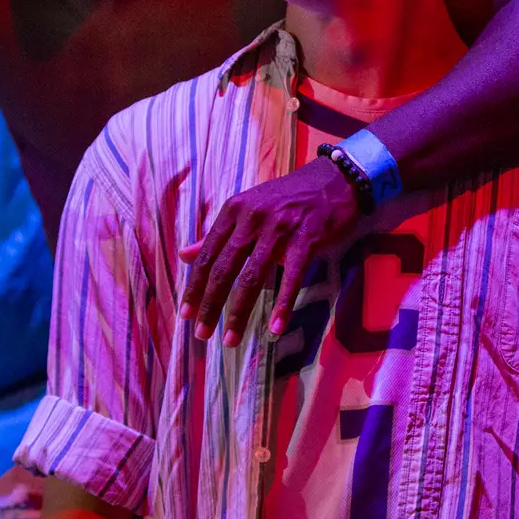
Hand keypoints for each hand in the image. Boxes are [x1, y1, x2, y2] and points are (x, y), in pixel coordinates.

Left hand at [178, 157, 359, 345]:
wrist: (335, 179)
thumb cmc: (288, 198)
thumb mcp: (249, 209)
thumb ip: (218, 235)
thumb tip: (184, 255)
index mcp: (234, 210)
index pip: (208, 254)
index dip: (195, 286)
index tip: (185, 313)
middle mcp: (252, 218)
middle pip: (225, 268)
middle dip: (210, 305)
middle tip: (201, 334)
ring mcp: (280, 228)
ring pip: (253, 277)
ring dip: (239, 312)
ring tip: (230, 339)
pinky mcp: (307, 238)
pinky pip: (292, 277)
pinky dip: (283, 304)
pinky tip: (275, 328)